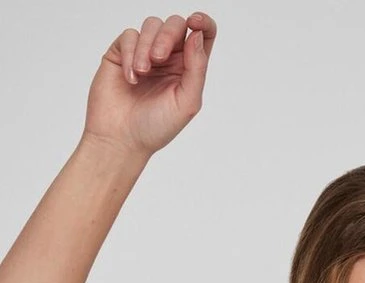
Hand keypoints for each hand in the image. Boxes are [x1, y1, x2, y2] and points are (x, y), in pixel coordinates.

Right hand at [82, 13, 216, 158]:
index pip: (202, 36)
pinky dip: (130, 54)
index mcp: (189, 68)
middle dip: (168, 36)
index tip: (196, 22)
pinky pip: (129, 35)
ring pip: (151, 25)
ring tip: (142, 72)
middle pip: (175, 24)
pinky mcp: (122, 53)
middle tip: (158, 58)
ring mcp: (144, 53)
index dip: (204, 22)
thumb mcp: (186, 102)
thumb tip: (197, 35)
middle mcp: (169, 57)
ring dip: (146, 46)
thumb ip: (197, 69)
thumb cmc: (156, 127)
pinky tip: (130, 78)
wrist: (121, 139)